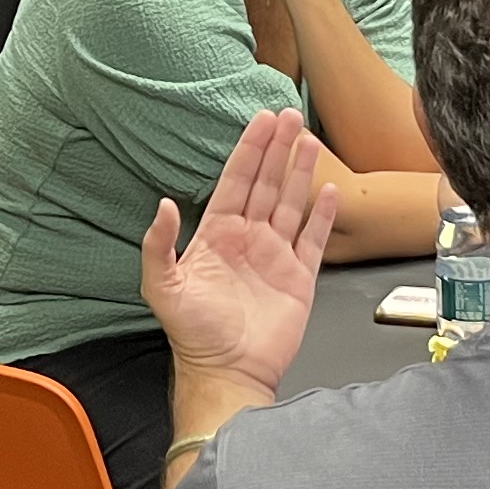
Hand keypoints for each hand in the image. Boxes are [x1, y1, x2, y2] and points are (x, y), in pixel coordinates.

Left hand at [140, 108, 339, 397]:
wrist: (229, 372)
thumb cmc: (194, 335)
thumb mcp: (163, 288)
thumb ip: (159, 245)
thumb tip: (164, 204)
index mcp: (217, 235)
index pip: (236, 181)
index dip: (249, 150)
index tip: (261, 121)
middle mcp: (248, 239)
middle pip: (266, 183)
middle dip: (278, 149)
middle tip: (291, 116)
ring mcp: (275, 256)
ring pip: (290, 203)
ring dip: (300, 172)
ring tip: (310, 140)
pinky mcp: (299, 278)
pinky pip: (314, 239)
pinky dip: (323, 215)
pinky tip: (329, 191)